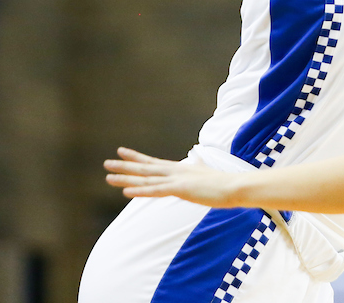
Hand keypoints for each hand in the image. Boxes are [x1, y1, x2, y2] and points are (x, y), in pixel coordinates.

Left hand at [104, 147, 237, 205]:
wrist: (236, 185)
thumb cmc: (223, 183)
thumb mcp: (207, 174)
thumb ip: (200, 168)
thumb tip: (200, 160)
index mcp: (179, 169)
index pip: (153, 162)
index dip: (136, 157)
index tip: (122, 151)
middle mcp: (175, 171)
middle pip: (145, 168)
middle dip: (125, 165)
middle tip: (107, 162)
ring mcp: (176, 179)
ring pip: (146, 178)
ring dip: (126, 177)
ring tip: (109, 176)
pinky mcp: (180, 189)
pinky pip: (156, 190)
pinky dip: (140, 191)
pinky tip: (127, 192)